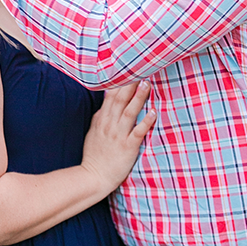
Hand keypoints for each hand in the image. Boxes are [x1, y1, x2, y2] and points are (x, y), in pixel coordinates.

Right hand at [79, 76, 152, 198]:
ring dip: (139, 98)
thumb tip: (104, 104)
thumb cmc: (95, 156)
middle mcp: (110, 125)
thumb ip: (100, 117)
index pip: (111, 96)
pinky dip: (145, 122)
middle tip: (139, 68)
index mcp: (102, 120)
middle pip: (120, 100)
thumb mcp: (93, 133)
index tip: (129, 69)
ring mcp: (118, 135)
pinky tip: (153, 112)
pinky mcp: (127, 147)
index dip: (120, 82)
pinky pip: (138, 132)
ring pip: (130, 112)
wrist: (93, 177)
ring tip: (147, 84)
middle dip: (130, 84)